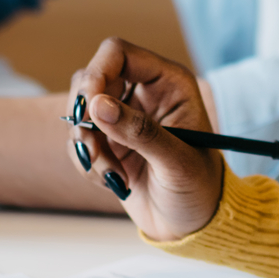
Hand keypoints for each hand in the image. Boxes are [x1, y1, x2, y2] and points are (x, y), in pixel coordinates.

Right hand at [67, 38, 225, 242]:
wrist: (193, 225)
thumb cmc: (199, 189)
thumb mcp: (176, 161)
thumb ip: (139, 131)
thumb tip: (97, 105)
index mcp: (169, 82)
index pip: (118, 52)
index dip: (96, 74)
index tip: (88, 110)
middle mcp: (143, 92)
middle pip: (90, 78)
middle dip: (85, 117)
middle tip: (94, 150)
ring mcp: (123, 116)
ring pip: (81, 111)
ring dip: (87, 146)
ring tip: (114, 175)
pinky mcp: (109, 141)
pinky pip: (79, 139)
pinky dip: (87, 163)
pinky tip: (114, 181)